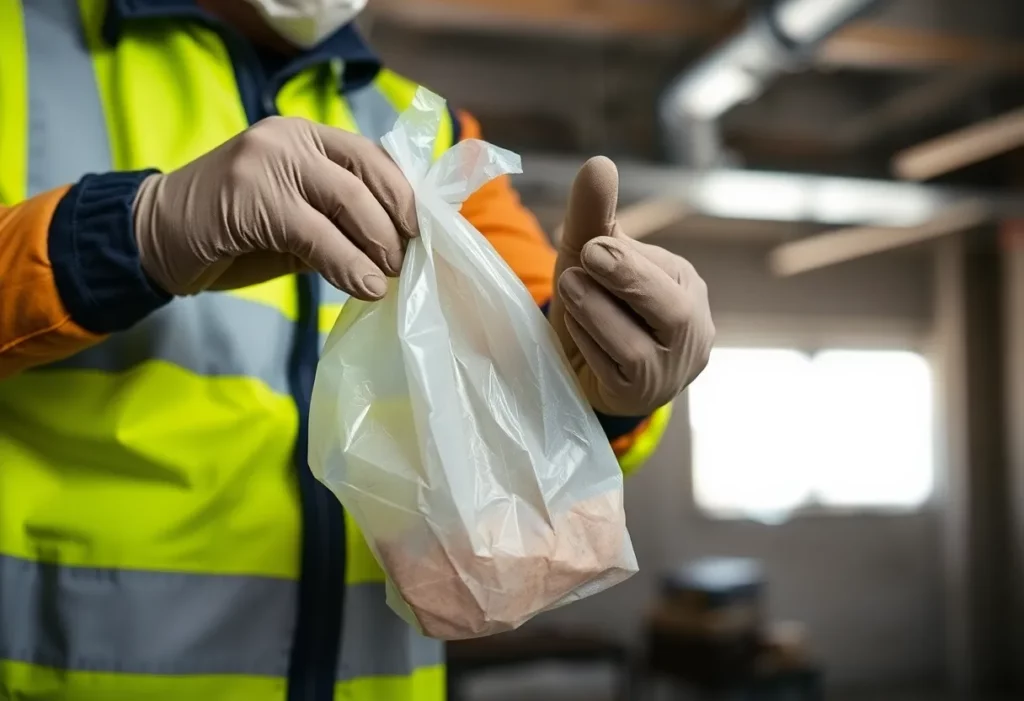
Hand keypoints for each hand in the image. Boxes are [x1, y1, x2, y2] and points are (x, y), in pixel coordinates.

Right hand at [133, 116, 416, 299]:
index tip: (423, 234)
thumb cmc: (233, 234)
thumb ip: (340, 224)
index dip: (405, 197)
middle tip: (409, 261)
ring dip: (378, 246)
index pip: (373, 158)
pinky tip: (365, 285)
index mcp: (307, 135)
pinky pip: (317, 233)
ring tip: (391, 277)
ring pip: (348, 202)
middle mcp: (290, 137)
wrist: (156, 236)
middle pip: (367, 177)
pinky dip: (348, 264)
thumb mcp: (297, 222)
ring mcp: (269, 159)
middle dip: (397, 224)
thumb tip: (398, 249)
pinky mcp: (251, 193)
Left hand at [548, 157, 714, 416]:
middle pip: (673, 309)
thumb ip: (595, 215)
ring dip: (598, 313)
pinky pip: (618, 373)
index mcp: (687, 288)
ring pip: (641, 345)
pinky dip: (591, 345)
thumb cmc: (592, 305)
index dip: (627, 257)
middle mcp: (691, 331)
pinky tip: (573, 332)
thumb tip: (599, 163)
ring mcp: (670, 372)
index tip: (590, 242)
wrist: (579, 369)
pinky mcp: (641, 398)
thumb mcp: (587, 258)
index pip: (667, 271)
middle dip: (628, 278)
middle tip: (587, 253)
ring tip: (567, 289)